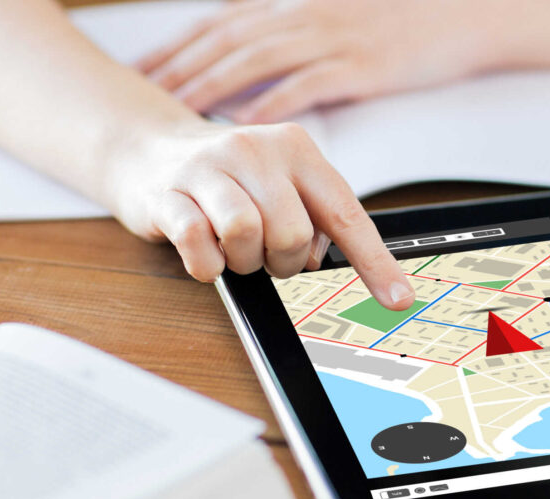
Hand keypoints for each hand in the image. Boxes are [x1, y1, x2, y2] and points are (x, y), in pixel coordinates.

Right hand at [109, 119, 414, 309]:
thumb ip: (315, 217)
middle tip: (265, 253)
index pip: (345, 213)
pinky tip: (205, 251)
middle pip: (292, 232)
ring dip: (244, 261)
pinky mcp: (167, 193)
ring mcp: (207, 168)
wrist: (150, 150)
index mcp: (297, 149)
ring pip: (245, 234)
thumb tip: (329, 260)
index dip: (374, 262)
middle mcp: (255, 149)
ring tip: (235, 248)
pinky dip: (207, 264)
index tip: (398, 298)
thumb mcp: (283, 184)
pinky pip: (198, 244)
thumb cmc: (231, 179)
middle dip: (282, 260)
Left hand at [137, 0, 500, 122]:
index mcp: (294, 9)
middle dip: (180, 66)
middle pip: (226, 40)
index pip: (220, 25)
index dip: (178, 46)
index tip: (143, 70)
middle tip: (141, 95)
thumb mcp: (335, 21)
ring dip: (214, 85)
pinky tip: (247, 124)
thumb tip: (250, 69)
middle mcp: (304, 17)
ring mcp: (331, 39)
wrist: (461, 16)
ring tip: (179, 110)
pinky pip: (307, 85)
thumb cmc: (399, 25)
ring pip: (257, 59)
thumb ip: (291, 38)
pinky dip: (273, 102)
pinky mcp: (360, 65)